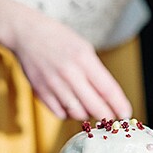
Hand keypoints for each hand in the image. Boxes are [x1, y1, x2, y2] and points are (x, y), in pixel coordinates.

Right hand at [0, 0, 131, 119]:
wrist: (27, 34)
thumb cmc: (59, 40)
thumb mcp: (84, 49)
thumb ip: (96, 73)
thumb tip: (110, 99)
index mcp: (84, 59)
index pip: (108, 89)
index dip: (119, 105)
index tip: (125, 114)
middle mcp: (69, 73)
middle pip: (95, 106)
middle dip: (106, 116)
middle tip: (110, 118)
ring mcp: (54, 84)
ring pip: (78, 113)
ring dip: (87, 114)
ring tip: (88, 107)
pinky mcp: (42, 93)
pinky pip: (61, 114)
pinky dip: (69, 114)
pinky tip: (71, 105)